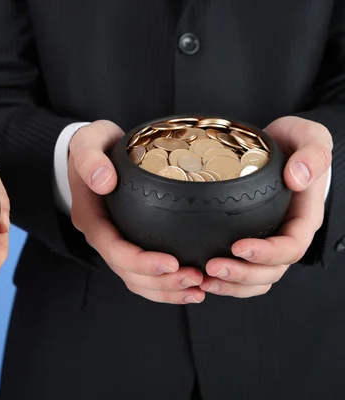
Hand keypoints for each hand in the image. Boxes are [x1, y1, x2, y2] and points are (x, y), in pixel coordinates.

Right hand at [68, 120, 205, 303]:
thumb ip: (90, 159)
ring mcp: (116, 242)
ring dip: (166, 290)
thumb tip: (104, 181)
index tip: (172, 262)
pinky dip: (166, 286)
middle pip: (128, 273)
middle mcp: (103, 237)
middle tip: (196, 279)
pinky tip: (192, 287)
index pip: (114, 250)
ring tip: (200, 289)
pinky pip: (145, 274)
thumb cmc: (91, 145)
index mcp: (92, 219)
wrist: (92, 151)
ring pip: (137, 280)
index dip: (141, 262)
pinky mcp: (131, 241)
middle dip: (161, 282)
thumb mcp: (87, 142)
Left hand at [200, 116, 331, 296]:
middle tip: (211, 268)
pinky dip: (226, 281)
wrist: (279, 144)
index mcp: (303, 218)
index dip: (267, 253)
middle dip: (243, 274)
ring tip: (203, 280)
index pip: (291, 247)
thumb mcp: (309, 137)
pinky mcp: (248, 241)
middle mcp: (286, 235)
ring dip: (232, 285)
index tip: (238, 246)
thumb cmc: (296, 141)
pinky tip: (201, 278)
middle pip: (271, 271)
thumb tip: (297, 178)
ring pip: (256, 279)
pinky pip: (242, 272)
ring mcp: (267, 241)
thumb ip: (311, 154)